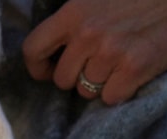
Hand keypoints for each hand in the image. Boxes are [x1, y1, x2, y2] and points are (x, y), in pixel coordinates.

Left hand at [22, 0, 166, 105]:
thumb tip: (52, 49)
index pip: (33, 50)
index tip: (50, 70)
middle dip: (77, 78)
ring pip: (87, 92)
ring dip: (100, 84)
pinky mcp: (132, 69)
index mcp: (74, 12)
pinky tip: (132, 72)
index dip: (39, 68)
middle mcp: (88, 33)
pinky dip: (120, 92)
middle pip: (62, 80)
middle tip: (98, 65)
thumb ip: (74, 19)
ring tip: (120, 63)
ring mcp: (110, 52)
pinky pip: (110, 98)